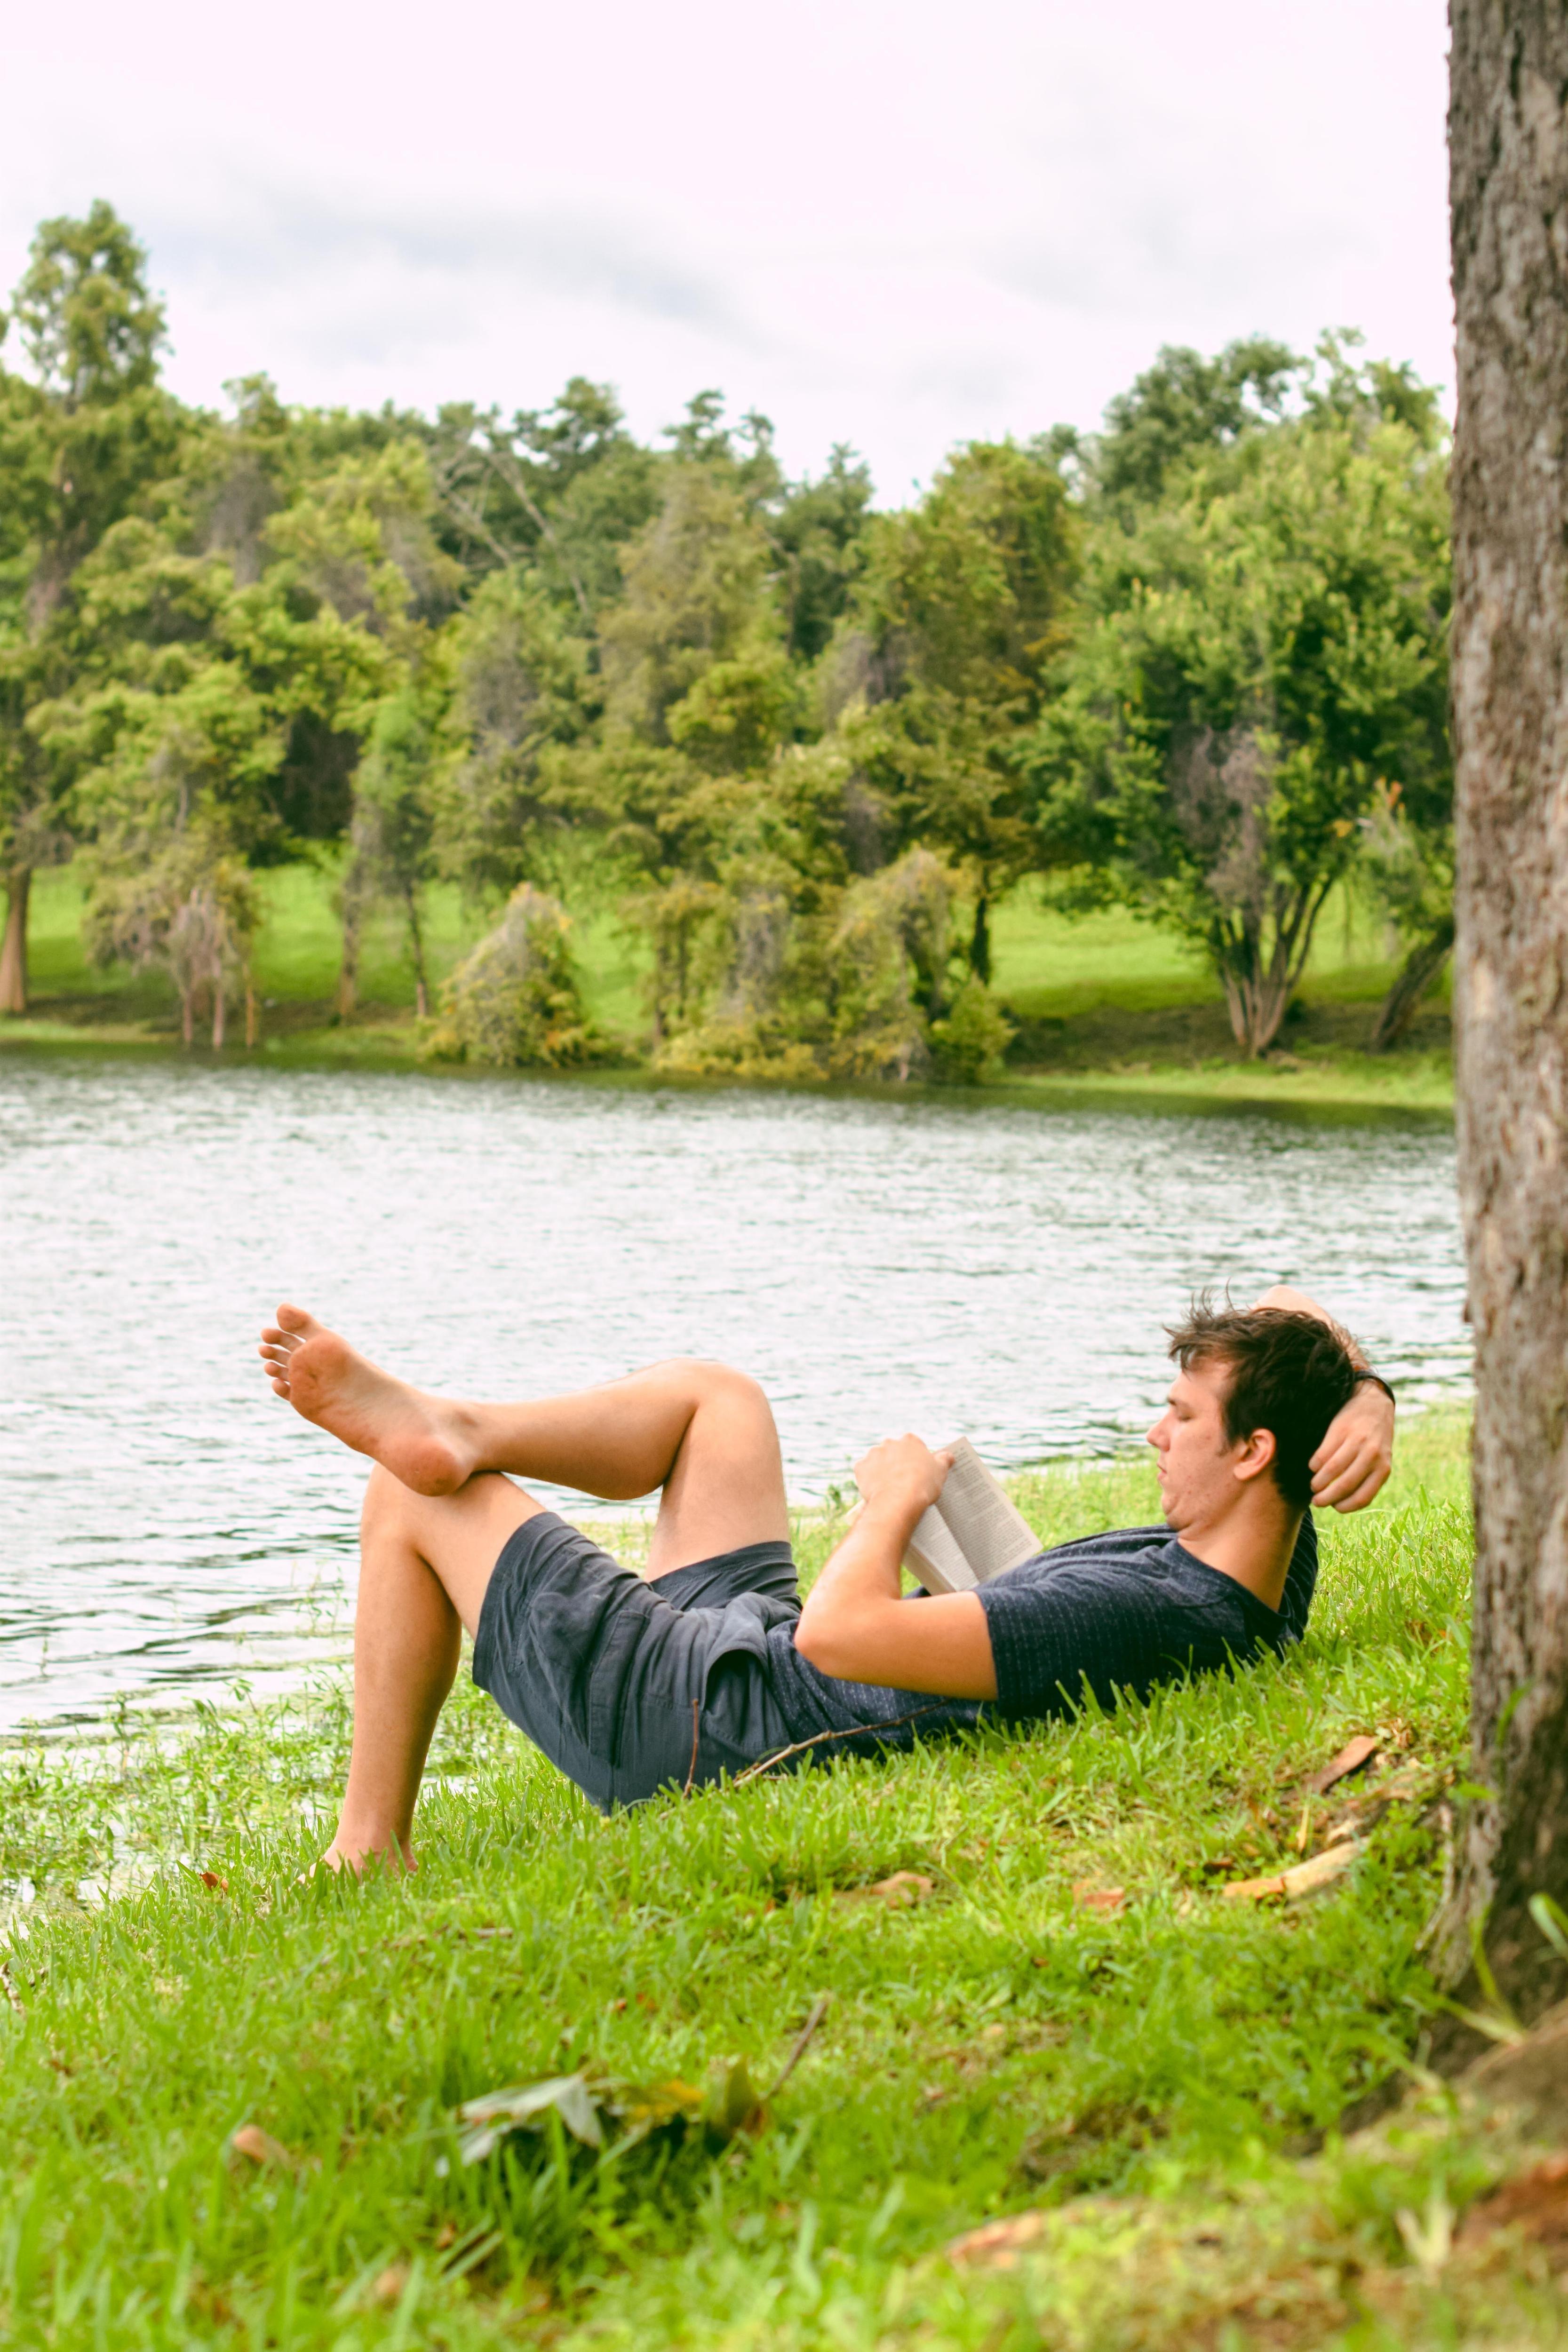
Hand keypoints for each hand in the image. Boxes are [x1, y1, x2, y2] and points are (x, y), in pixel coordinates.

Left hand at [853, 1435, 952, 1525]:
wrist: (899, 1501)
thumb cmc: (922, 1485)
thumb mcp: (940, 1471)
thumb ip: (944, 1459)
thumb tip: (948, 1455)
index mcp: (910, 1440)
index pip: (913, 1446)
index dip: (916, 1460)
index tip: (918, 1472)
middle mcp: (889, 1442)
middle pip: (893, 1452)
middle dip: (897, 1463)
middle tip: (903, 1481)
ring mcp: (873, 1454)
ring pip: (877, 1461)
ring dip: (881, 1470)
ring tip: (889, 1487)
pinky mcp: (861, 1467)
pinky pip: (864, 1472)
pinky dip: (868, 1479)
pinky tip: (876, 1489)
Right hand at [1310, 1382, 1393, 1512]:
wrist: (1373, 1405)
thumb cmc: (1374, 1440)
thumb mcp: (1380, 1460)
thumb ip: (1367, 1478)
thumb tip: (1342, 1501)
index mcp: (1383, 1468)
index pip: (1363, 1497)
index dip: (1345, 1506)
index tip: (1335, 1507)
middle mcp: (1372, 1455)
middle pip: (1344, 1485)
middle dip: (1327, 1498)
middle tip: (1317, 1502)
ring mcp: (1356, 1442)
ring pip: (1331, 1470)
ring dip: (1318, 1482)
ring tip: (1314, 1486)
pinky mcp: (1341, 1430)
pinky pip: (1323, 1454)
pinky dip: (1315, 1465)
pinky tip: (1313, 1467)